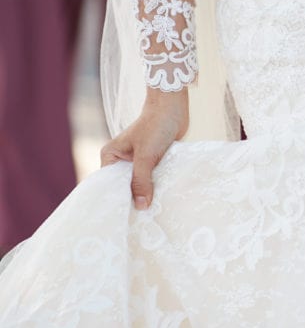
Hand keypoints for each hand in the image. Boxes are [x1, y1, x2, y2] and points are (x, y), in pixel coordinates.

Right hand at [100, 90, 188, 209]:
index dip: (117, 200)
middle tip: (140, 220)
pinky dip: (158, 186)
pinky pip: (154, 178)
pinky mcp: (153, 161)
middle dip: (134, 199)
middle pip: (125, 186)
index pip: (109, 185)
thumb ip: (141, 181)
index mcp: (110, 157)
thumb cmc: (155, 126)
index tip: (124, 218)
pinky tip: (163, 200)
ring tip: (152, 215)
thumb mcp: (145, 156)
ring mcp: (138, 162)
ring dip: (148, 193)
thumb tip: (140, 207)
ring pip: (141, 183)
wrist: (173, 107)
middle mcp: (121, 160)